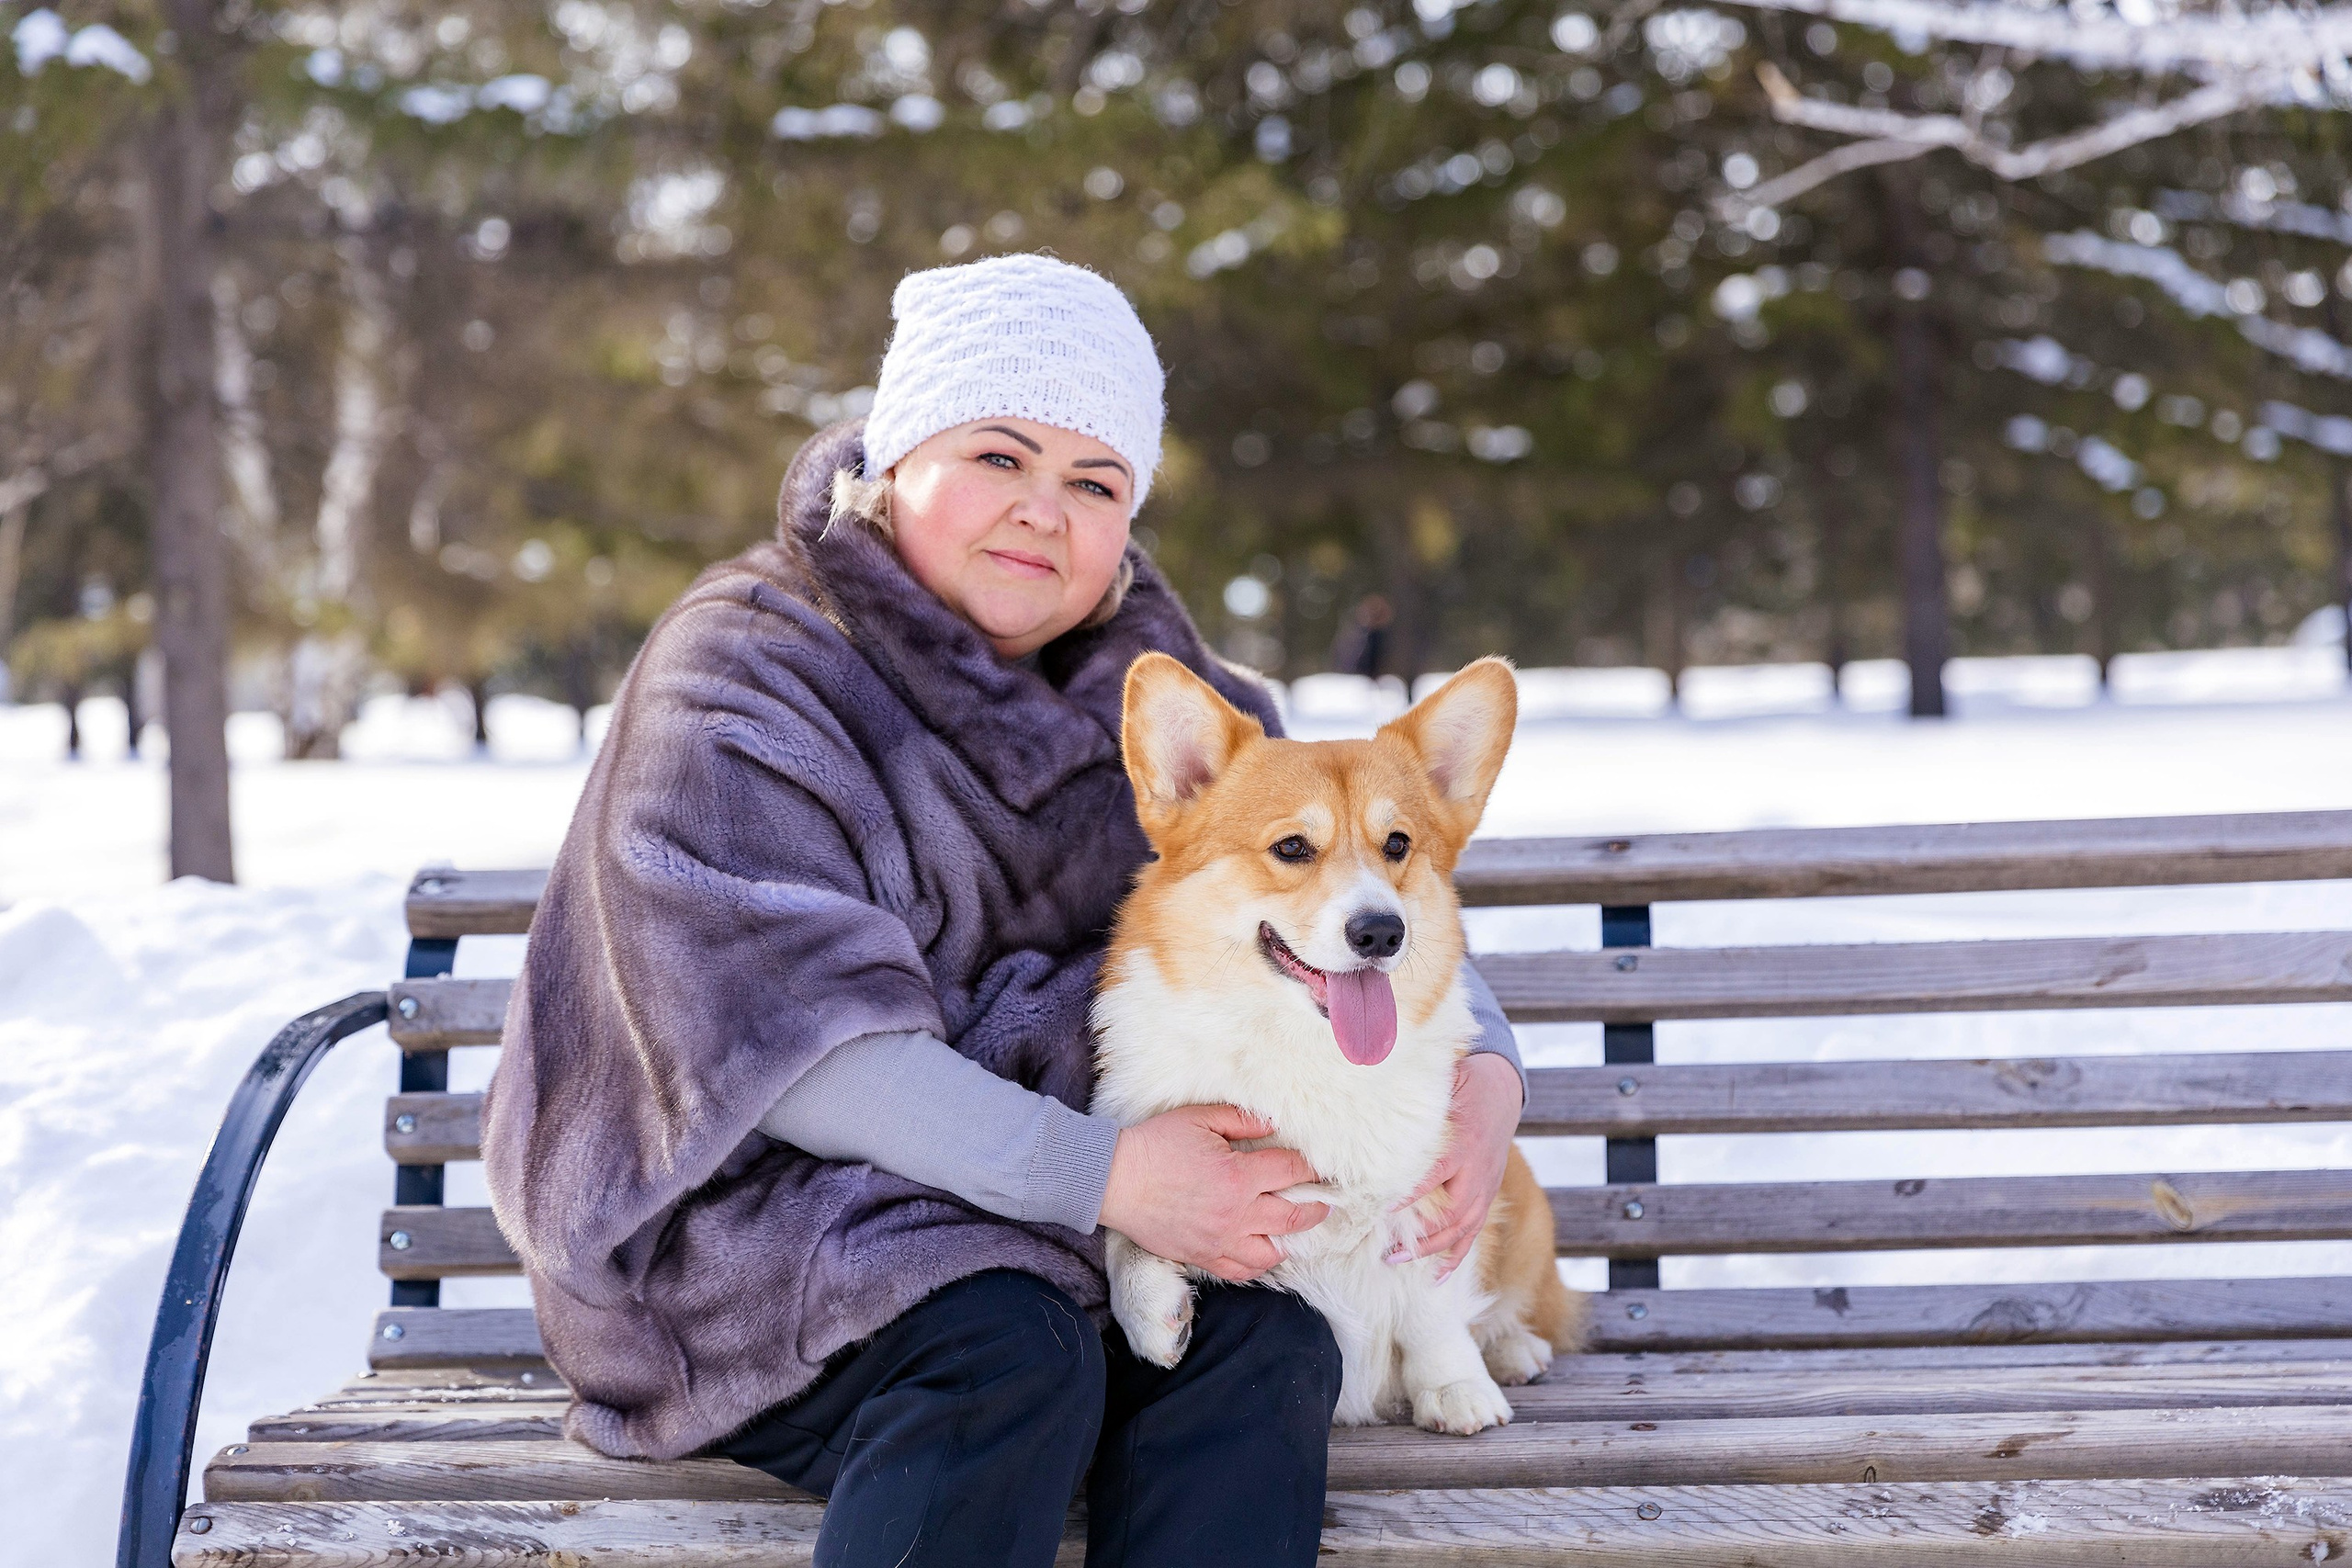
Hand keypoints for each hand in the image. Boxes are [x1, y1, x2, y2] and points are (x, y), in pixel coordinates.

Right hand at [1099, 1104, 1328, 1282]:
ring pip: (1271, 1251)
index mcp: (1238, 1176)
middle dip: (1316, 1208)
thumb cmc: (1155, 1145)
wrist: (1115, 1180)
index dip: (1310, 1168)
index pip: (1291, 1172)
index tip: (1320, 1168)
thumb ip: (1241, 1120)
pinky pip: (1241, 1271)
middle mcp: (1236, 1213)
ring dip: (1290, 1240)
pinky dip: (1258, 1263)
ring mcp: (1220, 1240)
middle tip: (1326, 1202)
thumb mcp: (1199, 1119)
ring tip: (1295, 1230)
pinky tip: (1264, 1252)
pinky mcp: (1202, 1256)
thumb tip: (1272, 1125)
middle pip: (1293, 1216)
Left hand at [1391, 1052, 1521, 1280]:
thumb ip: (1415, 1089)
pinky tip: (1435, 1278)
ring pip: (1462, 1228)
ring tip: (1396, 1261)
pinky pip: (1474, 1232)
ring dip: (1431, 1249)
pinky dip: (1456, 1257)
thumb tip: (1374, 1072)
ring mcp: (1485, 1186)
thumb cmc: (1463, 1084)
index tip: (1382, 1208)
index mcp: (1463, 1143)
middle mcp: (1477, 1170)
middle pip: (1451, 1211)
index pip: (1436, 1173)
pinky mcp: (1487, 1195)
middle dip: (1419, 1234)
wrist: (1503, 1091)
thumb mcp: (1445, 1079)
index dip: (1411, 1194)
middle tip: (1384, 1248)